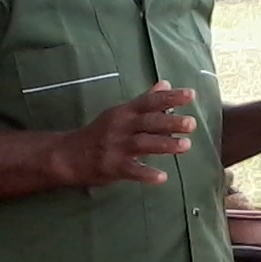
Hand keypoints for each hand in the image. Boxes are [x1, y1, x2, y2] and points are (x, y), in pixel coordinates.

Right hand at [54, 81, 196, 186]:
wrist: (68, 154)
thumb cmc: (99, 132)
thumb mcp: (120, 112)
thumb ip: (145, 101)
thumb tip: (166, 84)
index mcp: (125, 112)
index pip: (150, 101)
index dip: (170, 98)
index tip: (190, 95)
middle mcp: (121, 127)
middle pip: (148, 122)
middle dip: (170, 122)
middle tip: (191, 123)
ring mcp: (117, 147)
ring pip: (143, 144)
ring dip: (165, 145)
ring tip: (185, 145)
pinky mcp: (113, 166)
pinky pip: (132, 170)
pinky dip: (147, 174)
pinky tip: (162, 177)